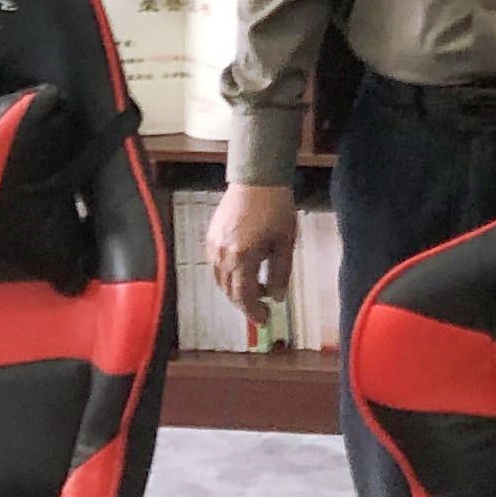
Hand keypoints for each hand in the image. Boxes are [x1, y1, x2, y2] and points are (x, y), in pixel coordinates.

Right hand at [208, 183, 297, 331]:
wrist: (257, 178)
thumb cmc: (276, 207)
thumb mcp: (285, 242)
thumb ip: (281, 273)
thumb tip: (278, 298)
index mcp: (242, 256)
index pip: (244, 296)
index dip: (254, 311)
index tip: (265, 319)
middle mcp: (223, 254)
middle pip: (230, 291)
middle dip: (246, 302)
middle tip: (262, 306)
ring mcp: (213, 245)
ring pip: (221, 280)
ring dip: (237, 288)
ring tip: (256, 284)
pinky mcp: (210, 237)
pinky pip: (216, 265)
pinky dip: (229, 274)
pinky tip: (245, 267)